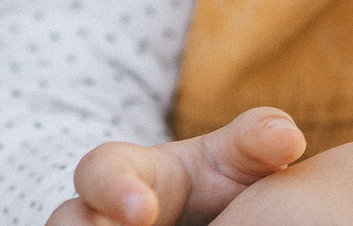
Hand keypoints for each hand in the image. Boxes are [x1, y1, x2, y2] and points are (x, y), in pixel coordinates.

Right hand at [46, 106, 307, 225]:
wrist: (196, 219)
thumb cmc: (215, 185)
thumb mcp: (231, 161)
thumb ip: (254, 146)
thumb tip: (287, 137)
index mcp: (125, 175)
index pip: (102, 170)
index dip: (115, 190)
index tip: (143, 212)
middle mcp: (93, 216)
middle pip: (65, 222)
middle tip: (132, 225)